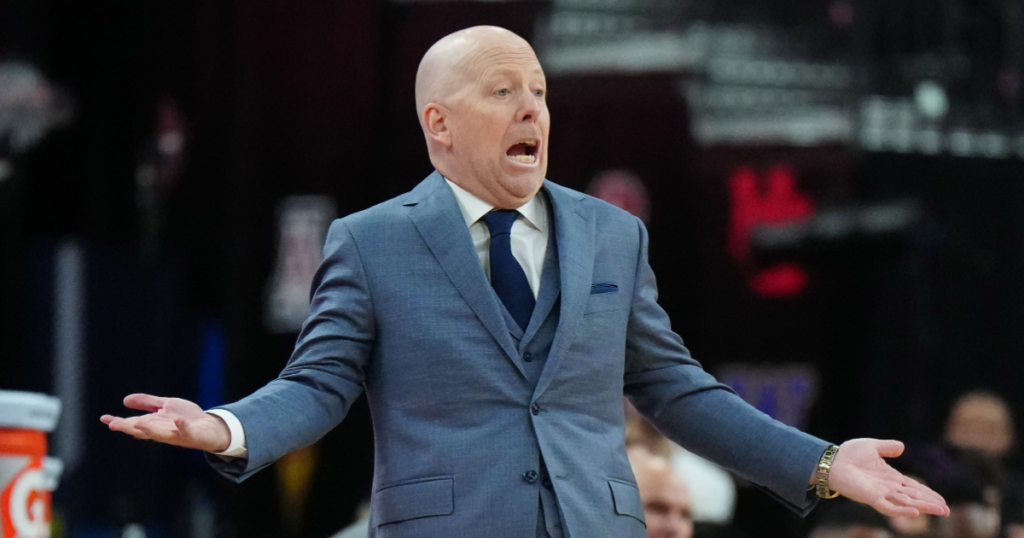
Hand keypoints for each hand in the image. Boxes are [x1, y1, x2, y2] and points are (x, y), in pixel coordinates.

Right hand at [100, 394, 230, 452]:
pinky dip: (182, 427)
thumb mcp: (166, 406)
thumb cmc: (186, 418)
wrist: (210, 427)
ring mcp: (177, 434)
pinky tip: (177, 421)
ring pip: (161, 434)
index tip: (103, 418)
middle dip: (128, 428)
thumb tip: (125, 400)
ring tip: (137, 424)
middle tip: (113, 425)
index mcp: (154, 424)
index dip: (119, 422)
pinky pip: (186, 432)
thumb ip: (147, 403)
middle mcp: (162, 431)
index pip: (134, 423)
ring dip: (149, 430)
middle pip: (143, 430)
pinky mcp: (192, 435)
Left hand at [827, 439, 949, 517]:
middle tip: (947, 510)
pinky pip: (889, 507)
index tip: (942, 500)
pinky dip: (902, 510)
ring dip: (923, 506)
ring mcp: (881, 494)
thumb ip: (887, 447)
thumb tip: (902, 447)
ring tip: (940, 511)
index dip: (927, 493)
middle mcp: (888, 487)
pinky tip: (915, 512)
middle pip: (914, 497)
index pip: (913, 487)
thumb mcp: (872, 446)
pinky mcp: (871, 498)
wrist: (831, 461)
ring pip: (907, 503)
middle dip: (930, 503)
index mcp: (890, 477)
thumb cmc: (848, 454)